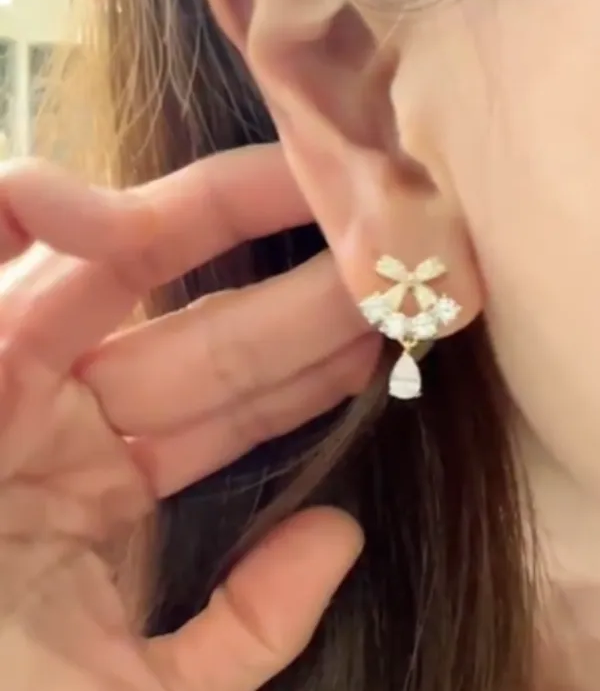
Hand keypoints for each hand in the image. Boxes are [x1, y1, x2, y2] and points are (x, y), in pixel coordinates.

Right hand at [0, 145, 376, 689]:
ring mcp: (2, 369)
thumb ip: (245, 628)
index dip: (311, 368)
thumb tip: (338, 537)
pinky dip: (34, 205)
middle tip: (387, 248)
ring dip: (213, 216)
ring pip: (120, 269)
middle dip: (295, 291)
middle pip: (198, 335)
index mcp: (103, 489)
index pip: (232, 412)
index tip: (389, 327)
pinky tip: (121, 194)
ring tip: (307, 179)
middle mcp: (60, 418)